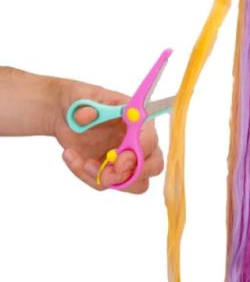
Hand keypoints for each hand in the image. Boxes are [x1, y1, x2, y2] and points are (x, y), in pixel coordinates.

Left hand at [52, 79, 163, 193]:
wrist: (64, 113)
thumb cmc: (80, 99)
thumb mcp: (80, 96)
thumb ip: (84, 107)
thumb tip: (88, 115)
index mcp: (138, 120)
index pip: (150, 138)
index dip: (141, 150)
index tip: (122, 157)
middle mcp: (137, 142)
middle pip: (153, 166)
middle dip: (133, 173)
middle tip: (109, 172)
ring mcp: (124, 160)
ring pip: (133, 183)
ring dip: (110, 179)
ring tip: (85, 164)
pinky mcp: (109, 172)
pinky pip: (104, 184)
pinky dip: (85, 175)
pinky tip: (72, 156)